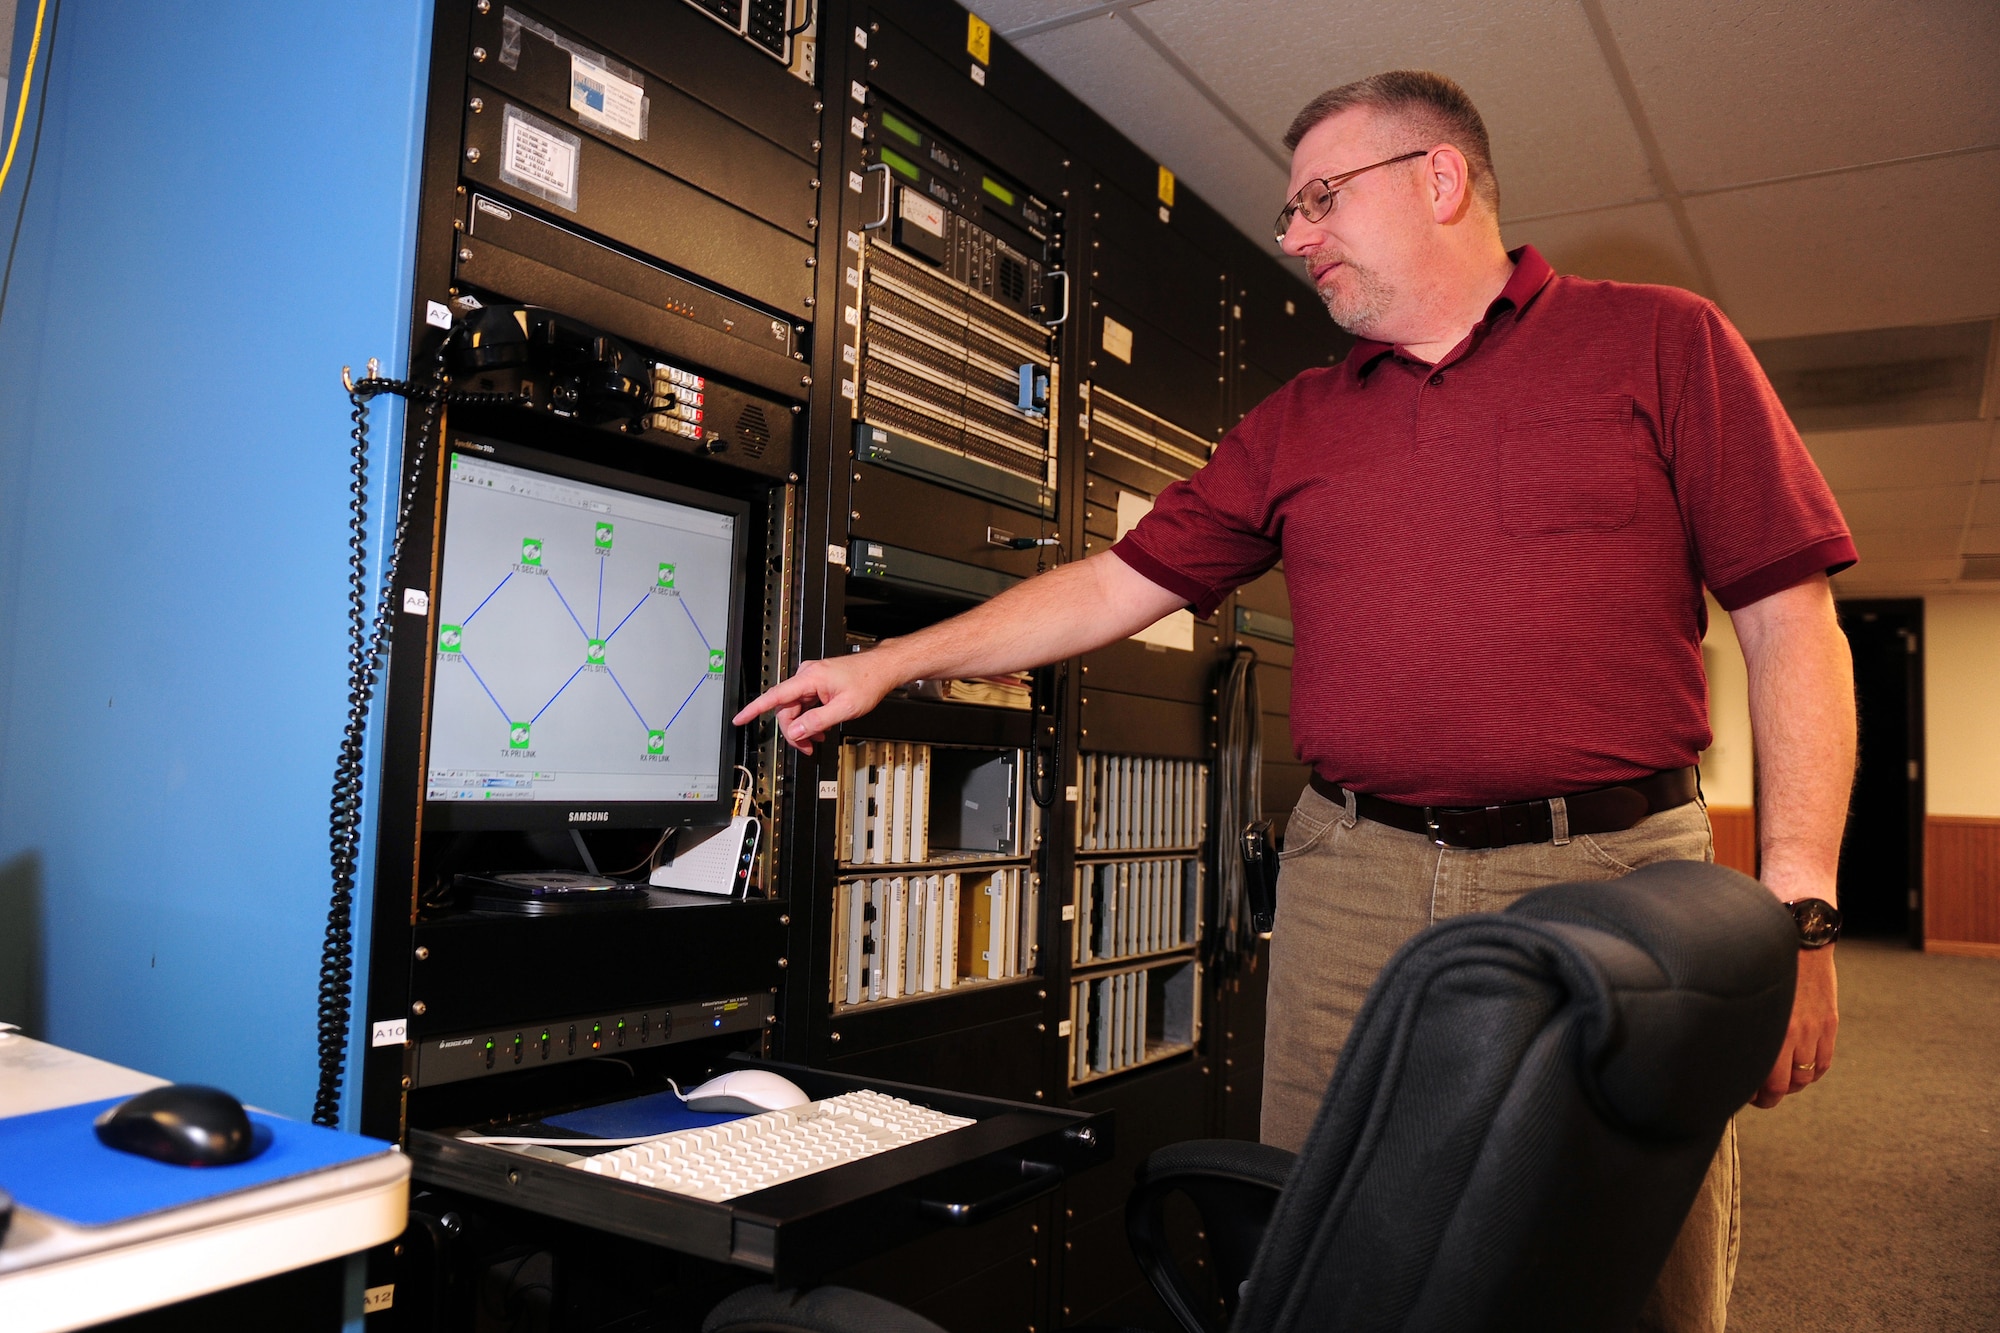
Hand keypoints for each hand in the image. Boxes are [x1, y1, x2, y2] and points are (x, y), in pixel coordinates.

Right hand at [732, 654, 899, 753]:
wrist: (881, 669)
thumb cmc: (868, 681)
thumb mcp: (845, 708)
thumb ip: (819, 721)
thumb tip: (797, 731)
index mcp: (810, 678)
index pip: (774, 696)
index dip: (753, 709)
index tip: (739, 719)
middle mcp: (807, 676)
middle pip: (786, 709)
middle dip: (794, 731)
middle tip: (806, 747)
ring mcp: (811, 680)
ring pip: (795, 709)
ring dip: (803, 727)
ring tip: (816, 741)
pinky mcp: (816, 684)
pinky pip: (804, 705)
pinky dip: (810, 719)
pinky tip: (819, 729)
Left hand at [1752, 945, 1837, 1108]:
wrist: (1799, 938)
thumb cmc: (1762, 962)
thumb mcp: (1744, 994)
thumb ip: (1740, 1023)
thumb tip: (1728, 1049)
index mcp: (1765, 1029)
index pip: (1760, 1080)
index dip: (1750, 1095)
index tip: (1743, 1094)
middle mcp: (1790, 1034)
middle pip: (1782, 1086)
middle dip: (1768, 1097)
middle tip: (1759, 1097)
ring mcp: (1813, 1031)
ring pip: (1805, 1077)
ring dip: (1792, 1085)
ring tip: (1780, 1082)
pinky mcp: (1829, 1024)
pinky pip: (1824, 1062)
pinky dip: (1813, 1072)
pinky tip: (1802, 1069)